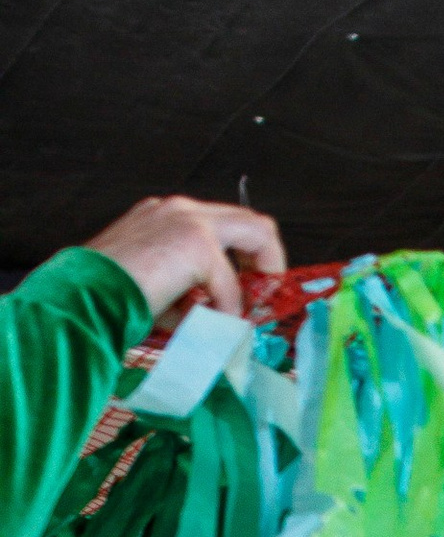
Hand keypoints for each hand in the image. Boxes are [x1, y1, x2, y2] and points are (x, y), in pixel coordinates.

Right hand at [84, 194, 285, 318]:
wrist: (82, 298)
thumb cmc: (109, 299)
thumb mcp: (158, 290)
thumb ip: (191, 293)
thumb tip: (222, 320)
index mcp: (165, 216)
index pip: (223, 224)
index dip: (247, 258)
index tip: (252, 290)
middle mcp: (180, 209)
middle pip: (253, 221)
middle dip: (269, 261)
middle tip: (266, 298)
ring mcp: (190, 220)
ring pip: (256, 237)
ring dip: (251, 284)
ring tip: (234, 320)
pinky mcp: (197, 243)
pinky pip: (230, 285)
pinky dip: (225, 312)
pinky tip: (205, 327)